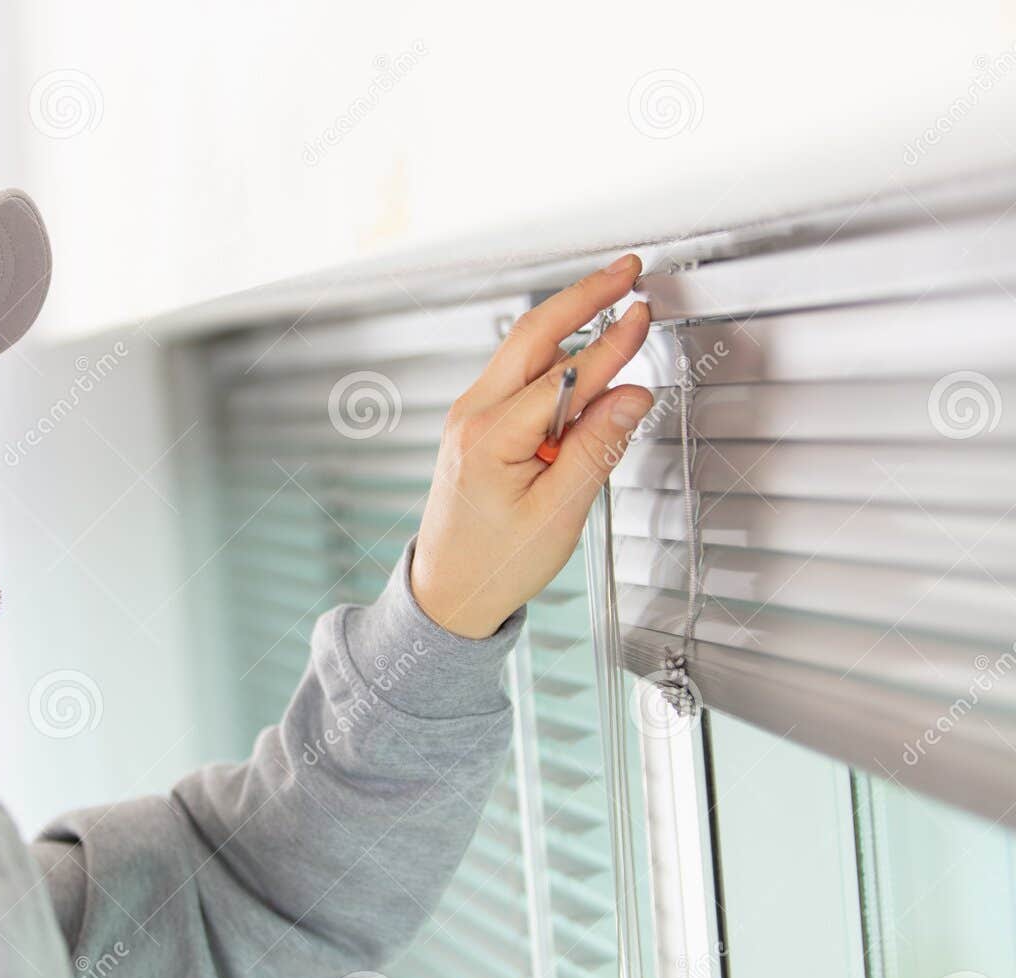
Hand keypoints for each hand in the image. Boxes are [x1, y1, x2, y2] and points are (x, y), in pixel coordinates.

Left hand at [411, 254, 654, 638]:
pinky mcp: (475, 425)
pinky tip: (583, 367)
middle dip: (582, 297)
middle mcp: (470, 416)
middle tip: (626, 271)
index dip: (612, 343)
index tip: (643, 315)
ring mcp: (468, 417)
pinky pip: (519, 378)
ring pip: (524, 353)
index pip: (565, 375)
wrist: (448, 593)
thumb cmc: (493, 564)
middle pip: (532, 335)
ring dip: (569, 328)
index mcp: (489, 437)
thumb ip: (597, 447)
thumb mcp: (558, 513)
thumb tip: (631, 395)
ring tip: (612, 306)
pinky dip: (554, 362)